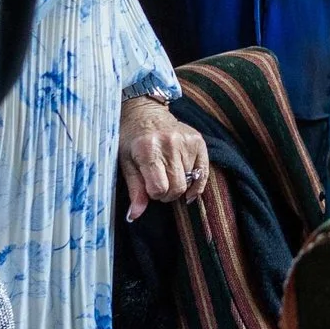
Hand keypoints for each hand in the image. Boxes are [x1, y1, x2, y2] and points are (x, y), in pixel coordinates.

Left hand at [120, 98, 209, 218]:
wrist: (145, 112)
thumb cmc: (131, 139)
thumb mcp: (126, 163)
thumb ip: (134, 189)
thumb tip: (134, 216)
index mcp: (148, 149)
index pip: (159, 188)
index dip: (154, 194)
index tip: (150, 189)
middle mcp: (170, 143)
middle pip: (177, 186)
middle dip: (167, 193)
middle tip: (159, 186)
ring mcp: (186, 141)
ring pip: (190, 181)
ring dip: (179, 184)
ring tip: (169, 175)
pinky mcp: (198, 140)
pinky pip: (203, 172)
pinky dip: (197, 183)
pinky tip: (189, 187)